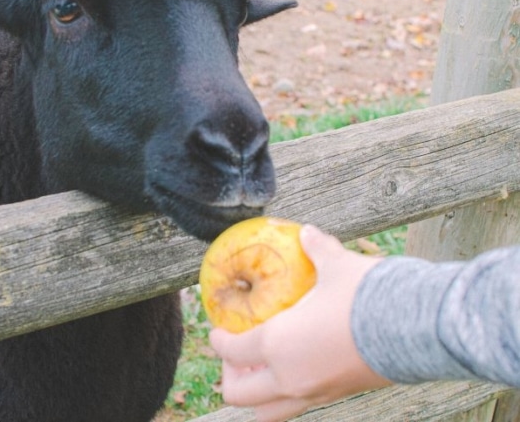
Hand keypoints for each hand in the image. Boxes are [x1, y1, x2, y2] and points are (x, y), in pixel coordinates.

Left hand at [209, 224, 391, 421]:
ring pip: (268, 412)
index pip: (231, 351)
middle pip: (239, 395)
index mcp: (276, 345)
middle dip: (229, 376)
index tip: (218, 331)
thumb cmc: (367, 295)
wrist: (418, 329)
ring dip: (256, 393)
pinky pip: (298, 405)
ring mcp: (314, 393)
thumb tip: (308, 233)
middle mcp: (289, 377)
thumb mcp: (336, 265)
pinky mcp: (338, 397)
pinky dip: (285, 392)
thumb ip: (317, 249)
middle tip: (237, 355)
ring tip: (262, 368)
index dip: (218, 341)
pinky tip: (297, 365)